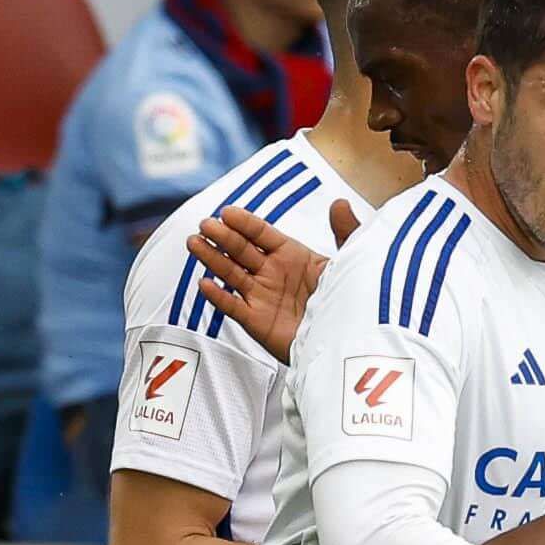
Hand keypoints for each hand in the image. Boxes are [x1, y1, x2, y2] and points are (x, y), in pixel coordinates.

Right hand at [188, 202, 348, 366]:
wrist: (346, 341)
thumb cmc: (348, 300)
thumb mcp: (350, 262)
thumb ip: (345, 232)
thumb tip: (339, 203)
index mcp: (292, 255)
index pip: (263, 234)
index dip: (245, 223)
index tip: (227, 212)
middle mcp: (273, 273)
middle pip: (242, 250)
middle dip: (223, 237)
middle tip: (205, 225)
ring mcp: (262, 296)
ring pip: (231, 273)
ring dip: (213, 259)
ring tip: (195, 243)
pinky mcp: (257, 321)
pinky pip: (233, 306)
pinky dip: (218, 296)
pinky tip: (205, 283)